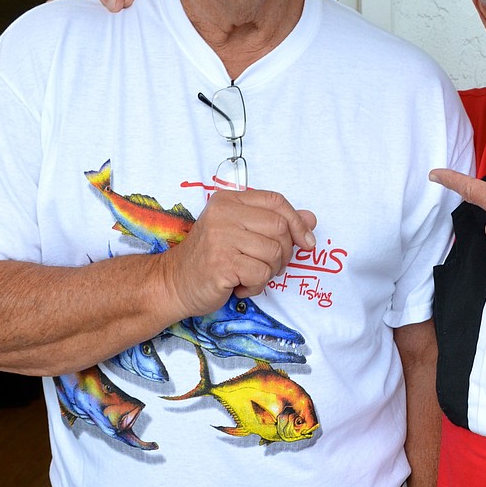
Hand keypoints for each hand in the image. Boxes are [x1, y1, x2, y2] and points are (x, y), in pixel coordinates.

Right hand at [161, 187, 316, 316]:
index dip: (298, 222)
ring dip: (269, 272)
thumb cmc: (211, 258)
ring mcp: (221, 238)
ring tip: (249, 275)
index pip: (276, 201)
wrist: (174, 282)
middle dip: (285, 253)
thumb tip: (311, 218)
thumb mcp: (242, 233)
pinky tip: (239, 285)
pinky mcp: (221, 264)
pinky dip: (256, 286)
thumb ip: (274, 223)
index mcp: (228, 200)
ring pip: (274, 253)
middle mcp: (224, 214)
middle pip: (280, 228)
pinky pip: (261, 275)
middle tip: (268, 266)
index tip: (307, 242)